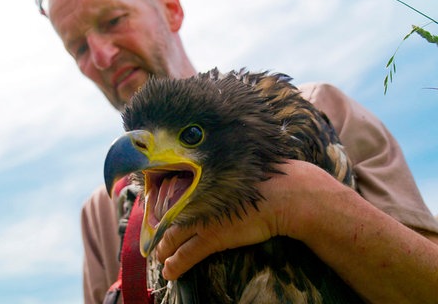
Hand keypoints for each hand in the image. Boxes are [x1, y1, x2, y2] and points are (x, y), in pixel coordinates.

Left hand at [155, 160, 344, 279]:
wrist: (284, 194)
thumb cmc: (270, 179)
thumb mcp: (243, 168)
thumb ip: (229, 173)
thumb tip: (230, 177)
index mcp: (204, 179)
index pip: (176, 193)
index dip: (166, 207)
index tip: (161, 215)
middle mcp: (199, 196)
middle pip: (170, 217)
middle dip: (161, 231)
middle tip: (156, 242)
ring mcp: (203, 217)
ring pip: (173, 237)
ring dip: (164, 250)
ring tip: (160, 259)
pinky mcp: (211, 237)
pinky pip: (186, 254)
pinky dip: (175, 265)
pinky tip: (169, 272)